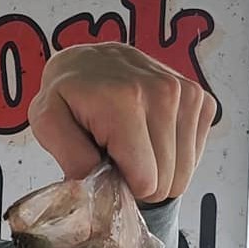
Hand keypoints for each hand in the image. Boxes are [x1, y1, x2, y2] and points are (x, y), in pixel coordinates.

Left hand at [27, 43, 216, 202]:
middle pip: (167, 180)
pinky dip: (172, 156)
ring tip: (130, 144)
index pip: (146, 181)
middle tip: (115, 156)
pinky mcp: (201, 100)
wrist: (91, 60)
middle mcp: (164, 94)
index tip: (106, 169)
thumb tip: (101, 187)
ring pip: (183, 172)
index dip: (124, 188)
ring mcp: (188, 95)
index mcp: (125, 103)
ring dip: (157, 169)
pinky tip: (149, 138)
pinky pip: (194, 155)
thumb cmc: (67, 95)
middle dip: (140, 180)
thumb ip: (70, 158)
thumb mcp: (47, 123)